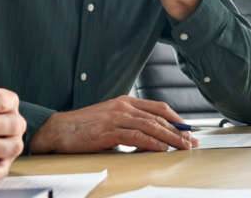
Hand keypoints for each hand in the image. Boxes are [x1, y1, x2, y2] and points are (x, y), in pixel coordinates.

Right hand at [27, 95, 198, 153]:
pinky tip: (162, 148)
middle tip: (192, 141)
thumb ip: (129, 124)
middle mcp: (123, 106)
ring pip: (151, 126)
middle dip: (178, 130)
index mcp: (125, 102)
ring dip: (170, 137)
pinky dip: (152, 142)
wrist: (59, 129)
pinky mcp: (109, 130)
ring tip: (183, 147)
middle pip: (159, 117)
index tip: (188, 130)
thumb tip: (150, 137)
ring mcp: (116, 117)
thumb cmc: (83, 127)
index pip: (158, 108)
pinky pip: (136, 136)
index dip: (176, 119)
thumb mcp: (110, 120)